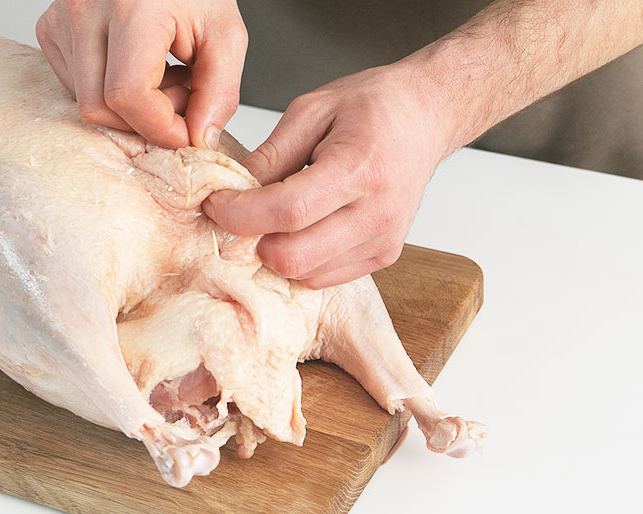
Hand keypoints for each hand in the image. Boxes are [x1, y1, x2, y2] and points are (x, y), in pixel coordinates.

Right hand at [36, 0, 246, 148]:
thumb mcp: (225, 34)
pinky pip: (74, 87)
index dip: (160, 126)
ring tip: (161, 75)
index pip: (127, 94)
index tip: (186, 130)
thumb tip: (198, 139)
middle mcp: (85, 10)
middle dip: (145, 119)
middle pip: (100, 108)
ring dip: (128, 107)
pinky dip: (108, 91)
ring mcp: (61, 20)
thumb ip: (220, 91)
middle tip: (181, 93)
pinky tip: (135, 68)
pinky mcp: (51, 30)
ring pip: (85, 102)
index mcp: (130, 7)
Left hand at [203, 63, 456, 287]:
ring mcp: (383, 240)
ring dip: (274, 251)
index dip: (239, 214)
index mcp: (359, 168)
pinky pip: (322, 277)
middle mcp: (376, 213)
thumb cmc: (373, 106)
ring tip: (273, 216)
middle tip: (238, 214)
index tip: (215, 203)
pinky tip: (301, 228)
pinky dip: (299, 260)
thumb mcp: (312, 109)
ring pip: (303, 274)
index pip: (286, 211)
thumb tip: (231, 191)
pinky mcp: (383, 256)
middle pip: (292, 256)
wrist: (427, 115)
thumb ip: (269, 155)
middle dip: (251, 239)